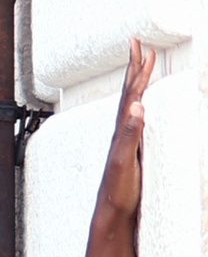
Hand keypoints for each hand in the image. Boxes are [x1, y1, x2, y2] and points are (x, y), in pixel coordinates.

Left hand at [97, 39, 153, 221]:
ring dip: (137, 82)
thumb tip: (136, 106)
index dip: (136, 70)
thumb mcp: (125, 161)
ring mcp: (126, 139)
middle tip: (137, 43)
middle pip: (129, 91)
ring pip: (132, 102)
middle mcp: (121, 130)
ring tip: (142, 65)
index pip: (131, 93)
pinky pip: (137, 118)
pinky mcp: (131, 149)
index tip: (141, 46)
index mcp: (121, 129)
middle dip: (134, 67)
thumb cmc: (118, 190)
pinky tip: (145, 105)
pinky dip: (142, 104)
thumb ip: (130, 134)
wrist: (111, 213)